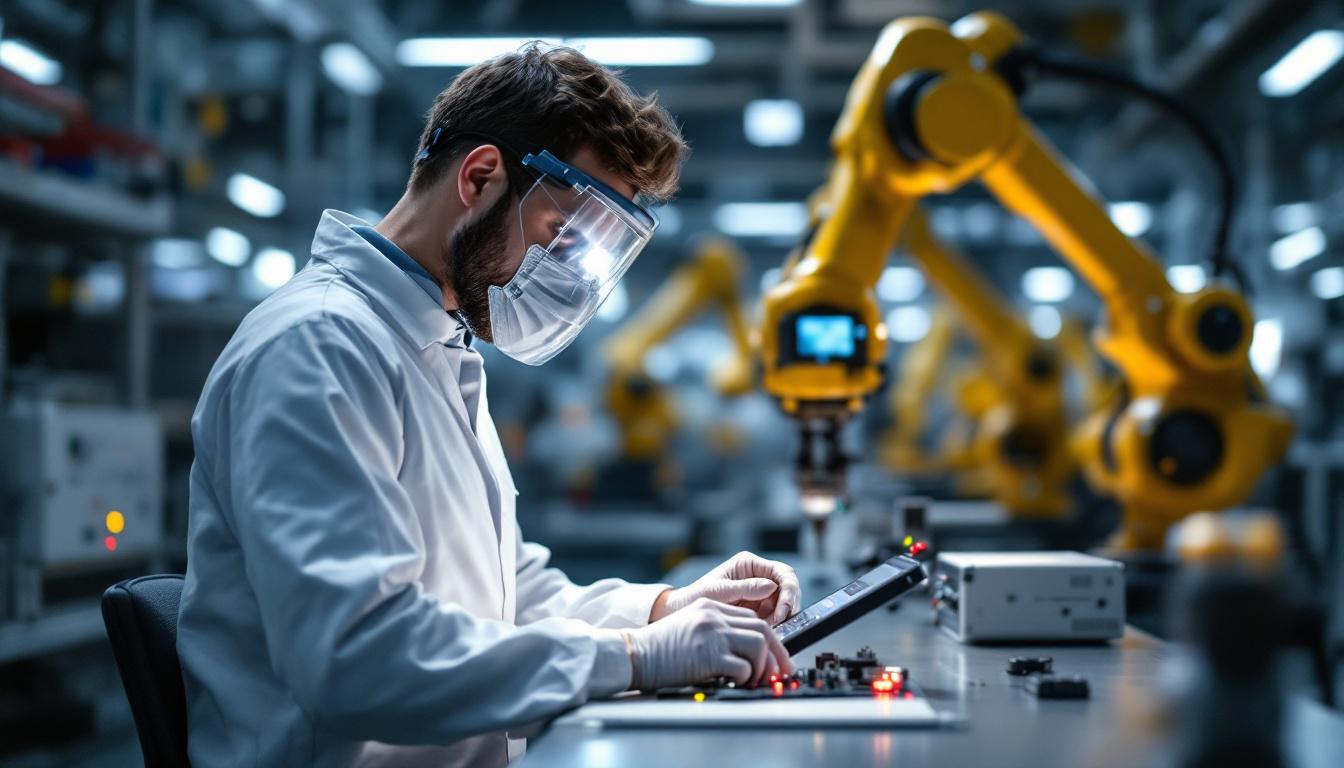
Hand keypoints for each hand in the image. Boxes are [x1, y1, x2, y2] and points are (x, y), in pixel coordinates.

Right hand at [623, 598, 792, 689]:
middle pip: (762, 630)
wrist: (632, 653)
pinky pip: (742, 667)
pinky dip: (745, 679)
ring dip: (762, 667)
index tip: (776, 657)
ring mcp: (711, 634)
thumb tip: (746, 654)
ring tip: (754, 680)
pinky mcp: (707, 655)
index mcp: (710, 607)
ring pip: (758, 645)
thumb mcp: (689, 627)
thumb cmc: (658, 647)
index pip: (753, 619)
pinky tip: (737, 683)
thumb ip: (716, 631)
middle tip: (780, 674)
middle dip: (776, 654)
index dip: (770, 641)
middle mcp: (714, 616)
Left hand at [652, 551, 800, 624]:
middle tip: (780, 622)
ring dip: (782, 617)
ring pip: (784, 604)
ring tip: (769, 628)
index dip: (788, 590)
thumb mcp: (720, 591)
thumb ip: (745, 588)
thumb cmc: (697, 596)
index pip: (782, 572)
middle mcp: (757, 576)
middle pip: (787, 588)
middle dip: (788, 605)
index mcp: (749, 565)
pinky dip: (774, 625)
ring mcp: (759, 593)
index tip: (783, 609)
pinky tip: (765, 631)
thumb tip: (771, 586)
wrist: (684, 611)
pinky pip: (775, 616)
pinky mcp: (757, 609)